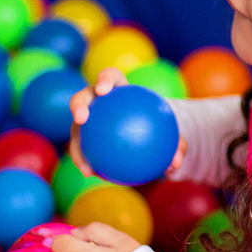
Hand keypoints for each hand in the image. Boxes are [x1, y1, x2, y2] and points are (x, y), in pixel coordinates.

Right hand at [69, 66, 187, 177]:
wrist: (146, 137)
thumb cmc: (159, 129)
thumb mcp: (171, 135)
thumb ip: (175, 144)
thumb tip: (176, 162)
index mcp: (118, 90)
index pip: (111, 77)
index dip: (105, 79)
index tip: (104, 90)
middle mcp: (97, 102)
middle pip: (83, 98)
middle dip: (78, 104)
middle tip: (82, 118)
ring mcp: (88, 121)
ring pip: (76, 130)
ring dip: (75, 145)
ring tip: (83, 162)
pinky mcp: (84, 138)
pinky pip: (82, 150)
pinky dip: (85, 161)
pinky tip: (90, 174)